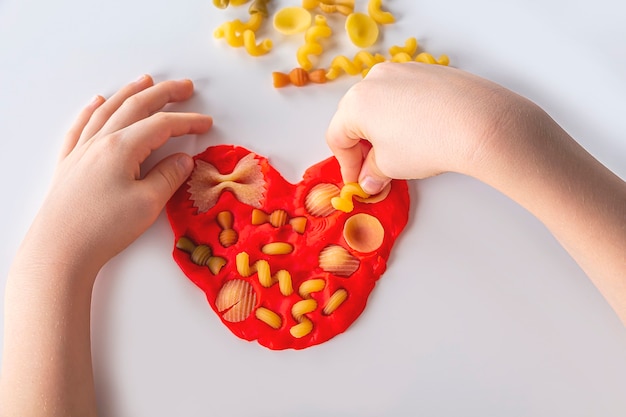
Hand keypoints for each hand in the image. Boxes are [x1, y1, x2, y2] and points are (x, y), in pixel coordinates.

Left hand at [25, 75, 212, 273]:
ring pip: (108, 110)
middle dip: (163, 94)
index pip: (161, 125)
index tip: (206, 122)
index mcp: (122, 147)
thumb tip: (184, 160)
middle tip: (184, 87)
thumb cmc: (103, 228)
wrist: (60, 250)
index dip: (187, 121)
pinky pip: (80, 126)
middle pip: (136, 107)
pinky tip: (96, 102)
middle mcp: (100, 141)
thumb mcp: (147, 204)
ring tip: (145, 81)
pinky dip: (91, 110)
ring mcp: (81, 150)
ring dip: (130, 92)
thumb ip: (169, 176)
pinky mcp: (69, 164)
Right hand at [326, 62, 533, 193]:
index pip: (337, 136)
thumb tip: (370, 178)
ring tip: (401, 152)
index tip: (357, 179)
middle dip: (362, 145)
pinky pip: (405, 94)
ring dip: (383, 129)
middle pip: (356, 116)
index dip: (345, 164)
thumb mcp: (391, 166)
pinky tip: (421, 134)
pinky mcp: (427, 70)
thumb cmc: (429, 142)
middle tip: (375, 169)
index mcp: (356, 102)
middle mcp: (375, 79)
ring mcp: (403, 70)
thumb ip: (373, 173)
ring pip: (380, 103)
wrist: (479, 122)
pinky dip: (404, 115)